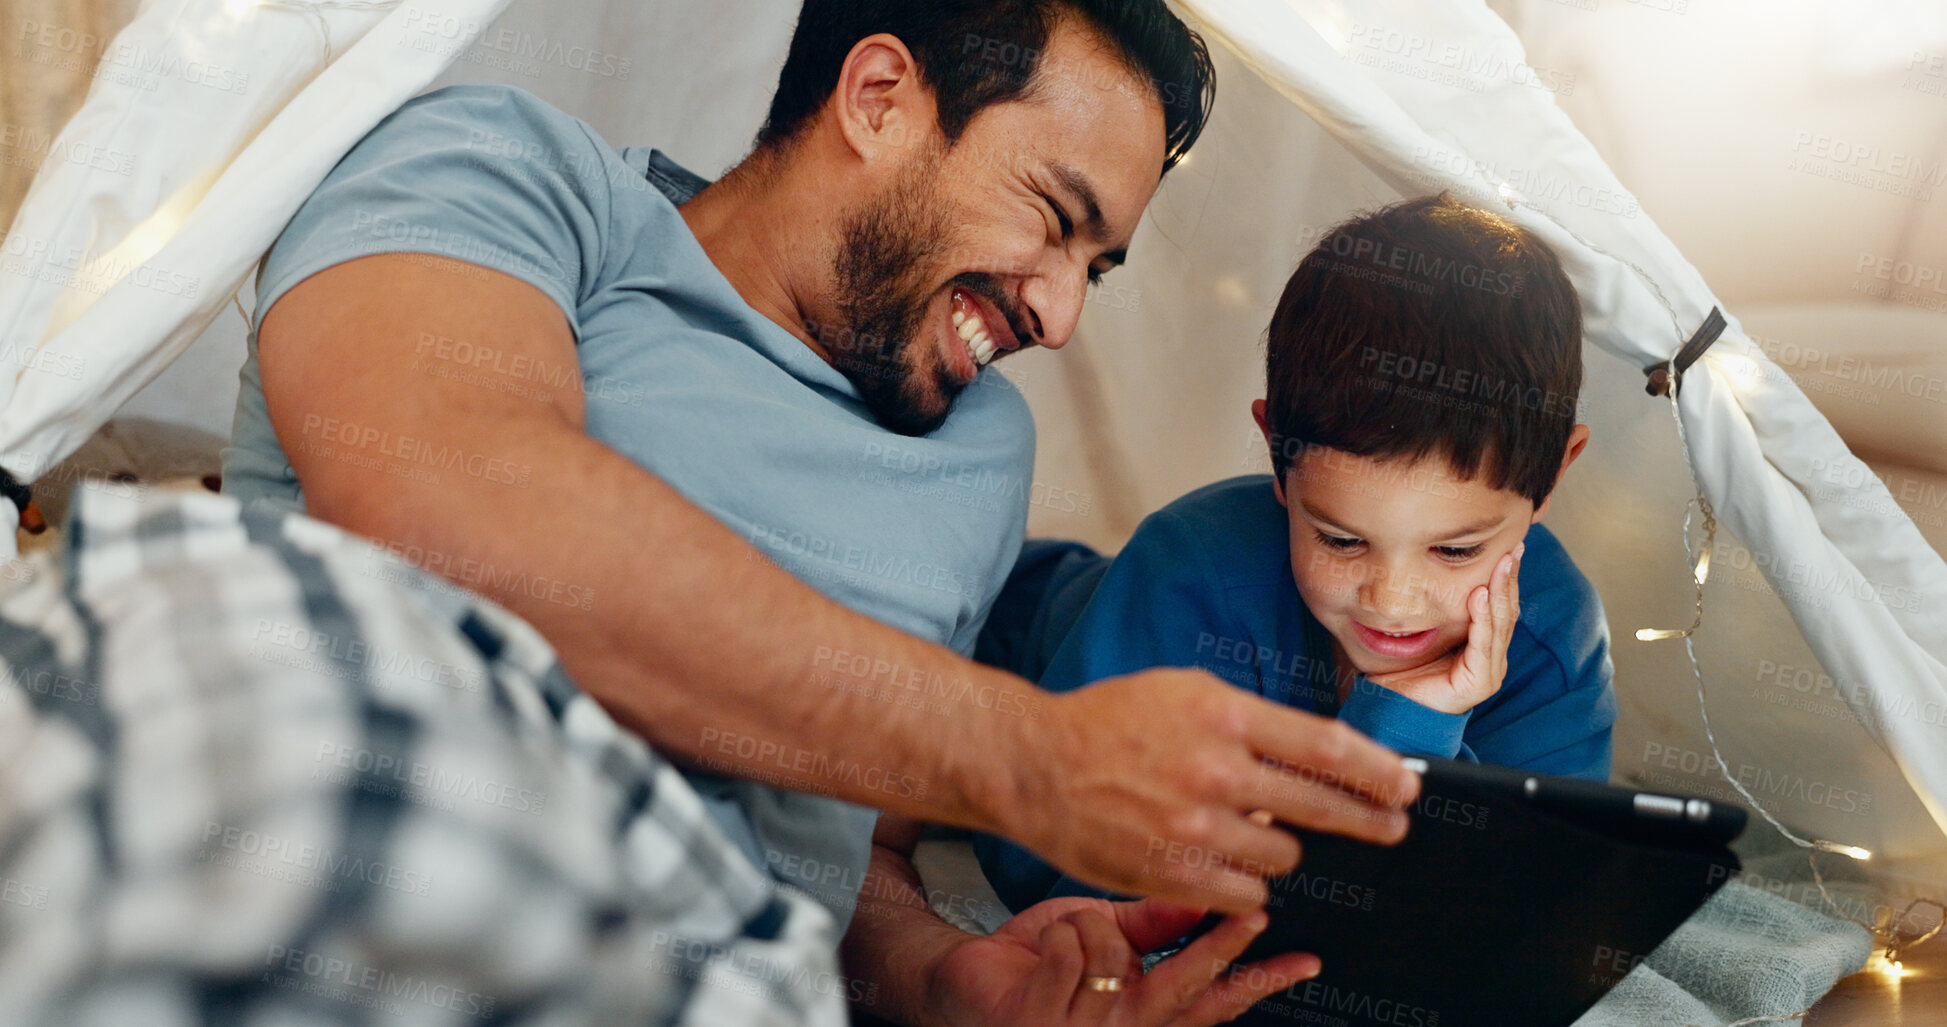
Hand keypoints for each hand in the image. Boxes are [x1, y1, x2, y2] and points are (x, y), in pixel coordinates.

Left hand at [927, 895, 1319, 1026]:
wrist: (964, 981)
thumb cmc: (1041, 962)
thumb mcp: (1105, 934)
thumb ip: (1153, 924)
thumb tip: (1207, 893)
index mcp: (1146, 1012)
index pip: (1216, 1002)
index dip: (1261, 980)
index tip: (1304, 960)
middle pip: (1187, 987)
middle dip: (1221, 945)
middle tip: (1256, 910)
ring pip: (1115, 955)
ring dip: (1089, 926)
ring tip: (1068, 933)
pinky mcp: (1040, 1020)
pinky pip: (1070, 951)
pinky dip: (1057, 933)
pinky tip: (1042, 948)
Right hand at [1000, 669, 1418, 914]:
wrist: (1035, 764)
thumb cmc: (1111, 722)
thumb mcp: (1186, 694)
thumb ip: (1252, 724)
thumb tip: (1318, 756)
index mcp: (1224, 715)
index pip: (1327, 747)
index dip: (1377, 771)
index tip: (1404, 786)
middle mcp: (1216, 770)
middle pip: (1321, 807)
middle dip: (1368, 820)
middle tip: (1391, 827)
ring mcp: (1194, 826)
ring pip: (1284, 856)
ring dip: (1282, 850)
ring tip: (1257, 835)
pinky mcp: (1172, 872)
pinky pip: (1246, 894)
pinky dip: (1248, 885)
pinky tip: (1231, 866)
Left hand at [1365, 544, 1521, 714]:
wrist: (1389, 706)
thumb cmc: (1404, 670)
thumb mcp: (1428, 632)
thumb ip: (1444, 611)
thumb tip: (1446, 574)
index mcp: (1484, 650)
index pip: (1500, 609)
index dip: (1506, 580)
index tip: (1509, 550)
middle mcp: (1491, 661)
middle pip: (1505, 614)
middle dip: (1509, 580)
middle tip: (1513, 550)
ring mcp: (1488, 674)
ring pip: (1499, 626)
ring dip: (1501, 592)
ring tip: (1502, 565)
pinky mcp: (1477, 685)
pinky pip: (1482, 646)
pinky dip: (1482, 619)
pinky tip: (1481, 596)